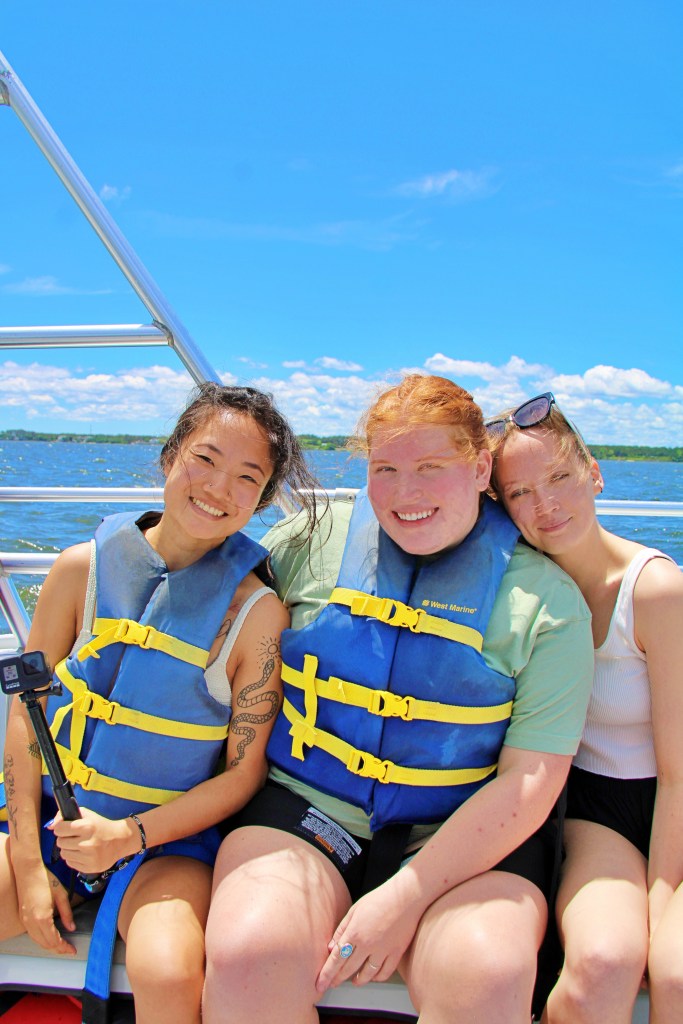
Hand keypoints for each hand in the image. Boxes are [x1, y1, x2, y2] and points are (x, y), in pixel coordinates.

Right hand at [16, 864, 76, 954]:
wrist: (28, 871)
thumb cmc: (45, 879)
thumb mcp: (61, 895)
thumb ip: (67, 914)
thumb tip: (71, 928)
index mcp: (42, 917)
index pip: (54, 940)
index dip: (64, 947)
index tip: (72, 950)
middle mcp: (31, 922)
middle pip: (45, 944)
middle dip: (58, 949)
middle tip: (69, 950)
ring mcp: (25, 921)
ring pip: (37, 941)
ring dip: (49, 946)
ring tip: (61, 946)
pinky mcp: (23, 918)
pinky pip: (33, 935)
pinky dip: (42, 940)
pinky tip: (49, 937)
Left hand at [50, 807, 129, 873]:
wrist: (120, 840)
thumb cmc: (101, 826)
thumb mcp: (87, 815)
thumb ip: (66, 816)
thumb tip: (50, 826)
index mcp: (87, 827)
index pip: (59, 829)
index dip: (61, 828)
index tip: (67, 828)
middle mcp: (87, 843)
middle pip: (60, 842)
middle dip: (65, 839)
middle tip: (75, 837)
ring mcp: (89, 857)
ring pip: (64, 854)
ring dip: (69, 849)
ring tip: (79, 845)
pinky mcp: (90, 868)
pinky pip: (70, 863)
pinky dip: (74, 858)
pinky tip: (83, 853)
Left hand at [315, 877, 423, 992]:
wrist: (406, 896)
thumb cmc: (380, 898)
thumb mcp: (355, 909)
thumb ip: (342, 929)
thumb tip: (331, 947)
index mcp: (354, 932)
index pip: (336, 958)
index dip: (327, 973)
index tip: (320, 984)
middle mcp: (367, 944)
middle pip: (348, 969)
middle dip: (337, 979)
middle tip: (332, 985)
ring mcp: (383, 950)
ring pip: (367, 975)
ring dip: (358, 981)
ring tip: (353, 982)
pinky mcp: (396, 953)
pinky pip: (384, 973)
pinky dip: (377, 978)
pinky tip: (373, 976)